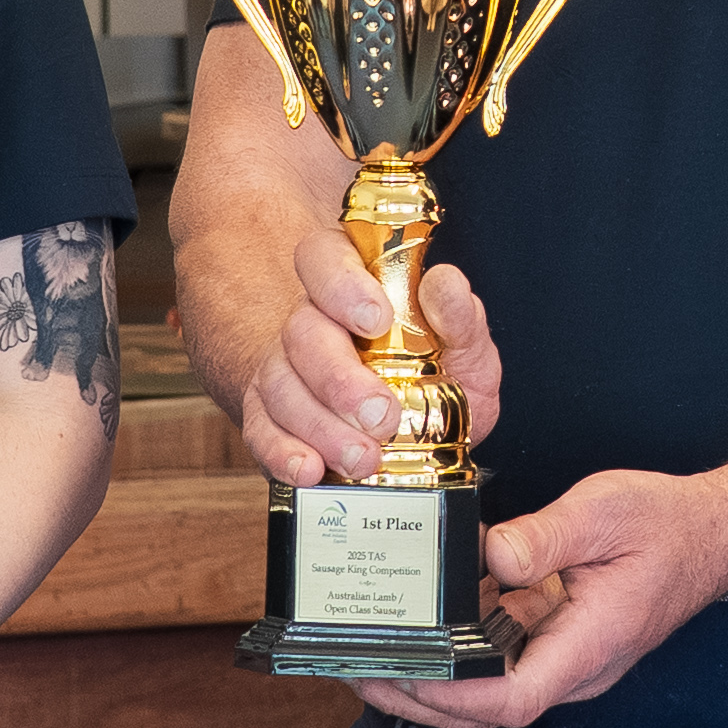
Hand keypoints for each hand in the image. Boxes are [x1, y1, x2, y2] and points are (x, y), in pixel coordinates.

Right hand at [234, 254, 502, 491]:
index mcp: (354, 284)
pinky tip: (311, 469)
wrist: (421, 434)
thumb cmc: (439, 375)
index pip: (324, 259)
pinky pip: (262, 430)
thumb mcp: (465, 345)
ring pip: (281, 386)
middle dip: (339, 379)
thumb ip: (460, 317)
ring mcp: (285, 370)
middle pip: (302, 333)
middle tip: (381, 415)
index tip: (375, 319)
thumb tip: (443, 286)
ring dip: (321, 426)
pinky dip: (283, 452)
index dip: (342, 285)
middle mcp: (311, 321)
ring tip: (364, 457)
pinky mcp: (271, 418)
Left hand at [340, 462, 727, 727]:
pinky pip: (500, 664)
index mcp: (588, 647)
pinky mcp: (557, 644)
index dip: (452, 697)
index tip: (401, 672)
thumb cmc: (665, 525)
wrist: (712, 535)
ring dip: (430, 685)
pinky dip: (455, 656)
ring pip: (489, 695)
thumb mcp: (605, 511)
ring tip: (371, 655)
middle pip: (488, 713)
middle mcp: (574, 669)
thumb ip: (546, 535)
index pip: (513, 699)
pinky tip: (420, 627)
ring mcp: (566, 661)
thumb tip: (492, 556)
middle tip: (359, 670)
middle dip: (419, 701)